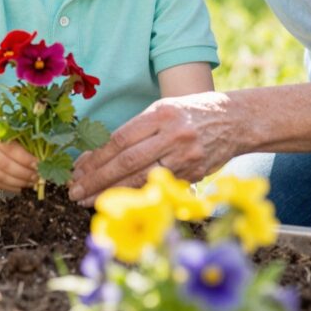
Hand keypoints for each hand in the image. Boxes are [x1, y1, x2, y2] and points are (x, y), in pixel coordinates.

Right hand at [0, 122, 37, 191]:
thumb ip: (21, 136)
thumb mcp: (7, 126)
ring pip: (0, 177)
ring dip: (18, 182)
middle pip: (5, 166)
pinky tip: (21, 187)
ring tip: (32, 183)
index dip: (25, 159)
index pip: (11, 150)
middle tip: (38, 176)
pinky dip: (9, 187)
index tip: (38, 163)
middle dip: (24, 173)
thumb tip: (43, 150)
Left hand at [68, 91, 236, 204]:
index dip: (95, 157)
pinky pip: (159, 186)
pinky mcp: (195, 173)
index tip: (77, 169)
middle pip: (126, 161)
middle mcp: (173, 134)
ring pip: (141, 179)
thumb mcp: (163, 109)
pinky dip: (137, 194)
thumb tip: (98, 155)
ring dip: (111, 192)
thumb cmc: (191, 112)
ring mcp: (185, 156)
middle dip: (96, 179)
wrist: (235, 119)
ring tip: (88, 201)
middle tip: (74, 192)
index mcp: (160, 114)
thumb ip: (137, 130)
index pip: (120, 139)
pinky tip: (119, 201)